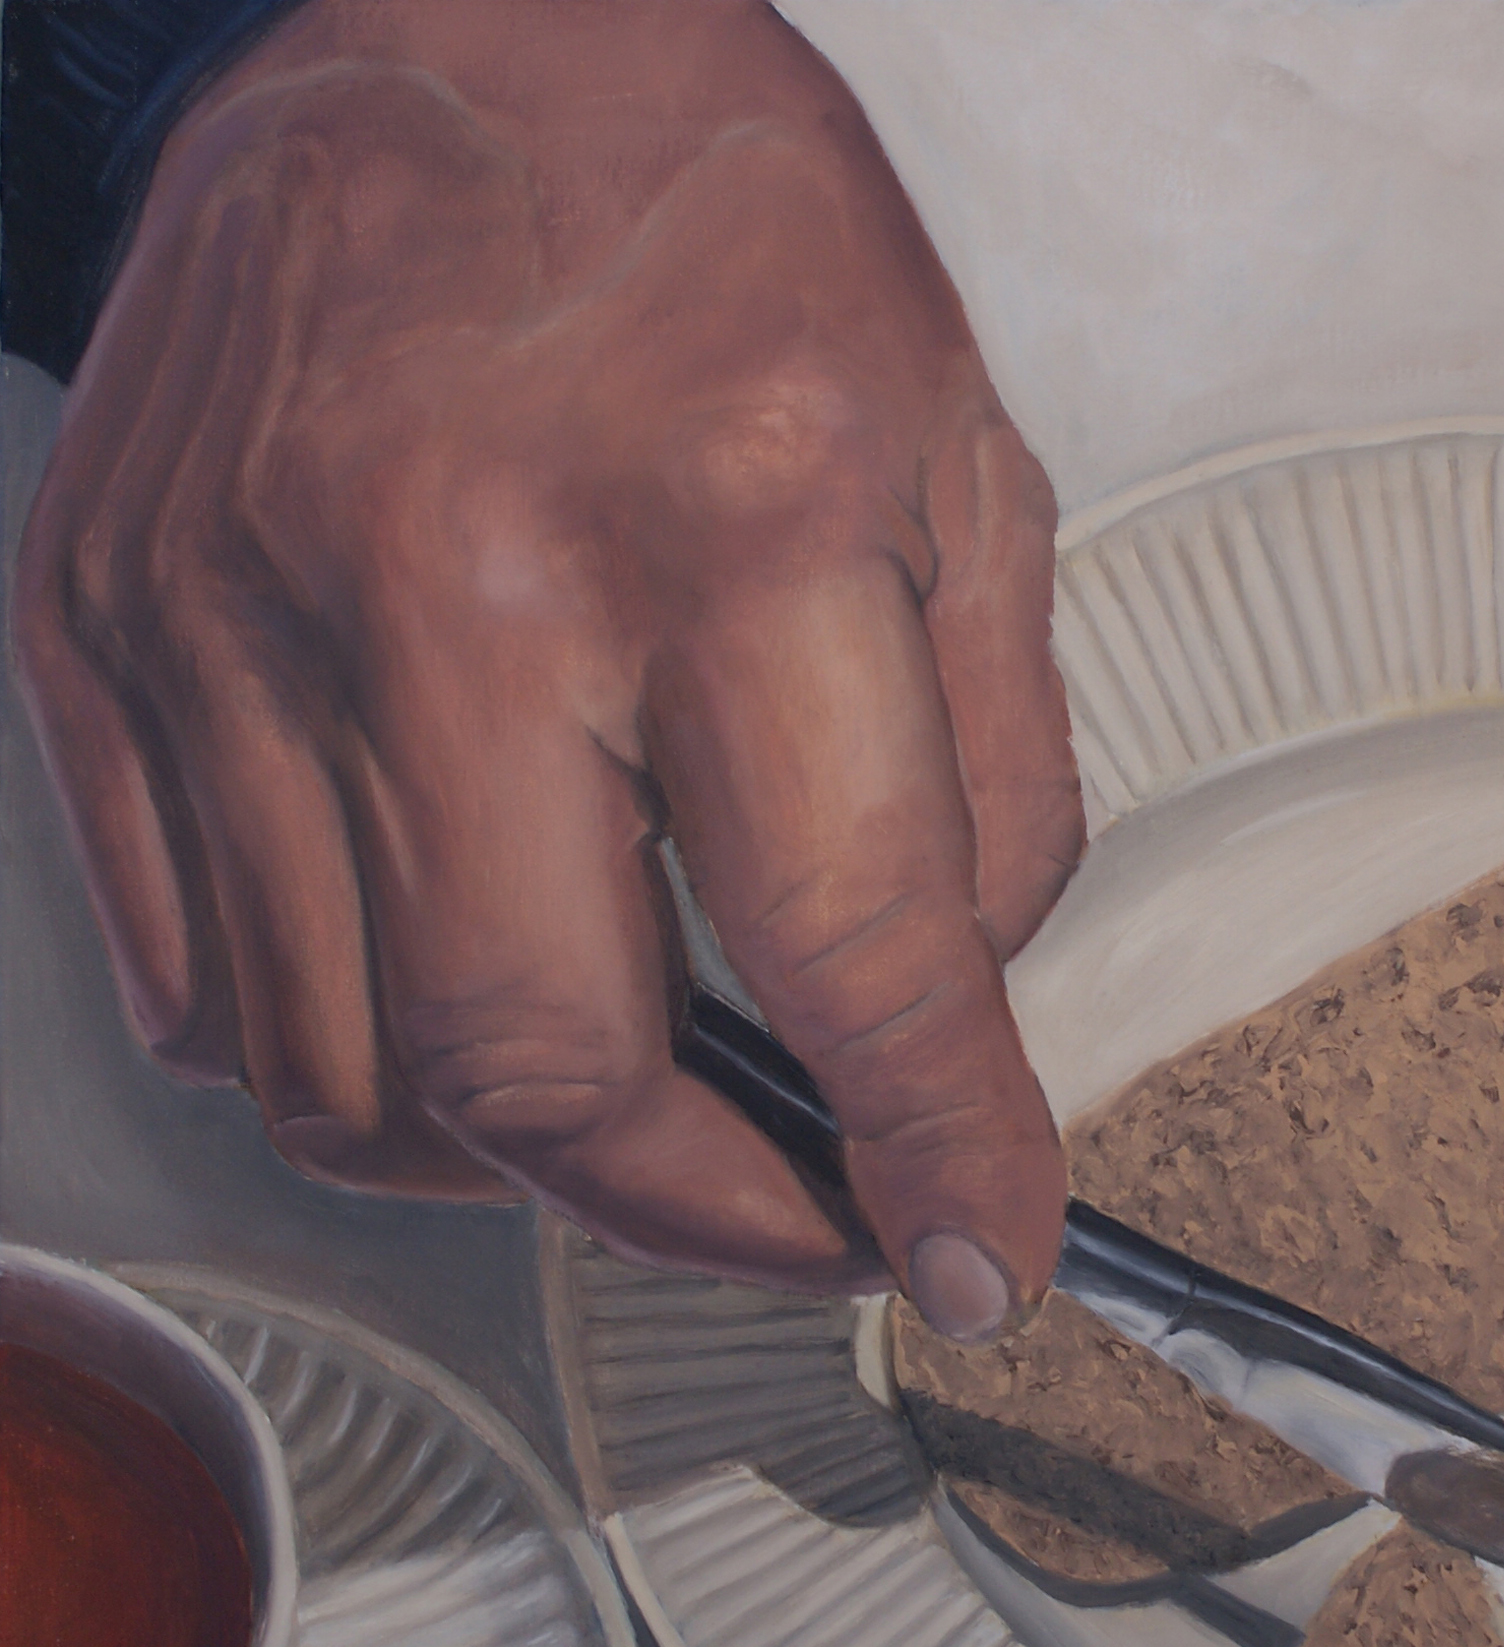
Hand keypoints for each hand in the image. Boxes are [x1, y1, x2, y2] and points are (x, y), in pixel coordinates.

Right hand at [11, 0, 1076, 1337]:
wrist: (442, 6)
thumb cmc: (720, 222)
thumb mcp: (966, 467)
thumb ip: (994, 782)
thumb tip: (958, 1031)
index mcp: (724, 523)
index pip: (848, 953)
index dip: (933, 1157)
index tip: (979, 1257)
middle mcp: (446, 583)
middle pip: (546, 1072)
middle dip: (705, 1213)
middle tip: (807, 1208)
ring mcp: (234, 617)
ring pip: (351, 1074)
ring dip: (523, 1161)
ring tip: (644, 1103)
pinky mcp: (103, 637)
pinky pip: (201, 981)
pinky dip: (348, 1064)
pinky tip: (461, 997)